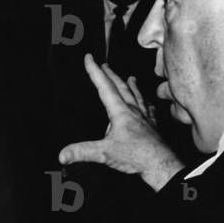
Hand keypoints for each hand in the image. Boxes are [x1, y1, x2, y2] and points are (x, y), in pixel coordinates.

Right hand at [59, 54, 182, 190]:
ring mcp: (144, 118)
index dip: (95, 71)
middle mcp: (133, 111)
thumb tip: (62, 154)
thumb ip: (82, 152)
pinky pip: (149, 111)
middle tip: (104, 65)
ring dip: (131, 86)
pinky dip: (147, 105)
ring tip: (131, 78)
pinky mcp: (152, 127)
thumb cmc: (137, 156)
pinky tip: (148, 105)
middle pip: (120, 87)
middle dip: (110, 75)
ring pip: (136, 96)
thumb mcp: (104, 153)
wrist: (160, 164)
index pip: (104, 87)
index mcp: (120, 112)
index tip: (89, 58)